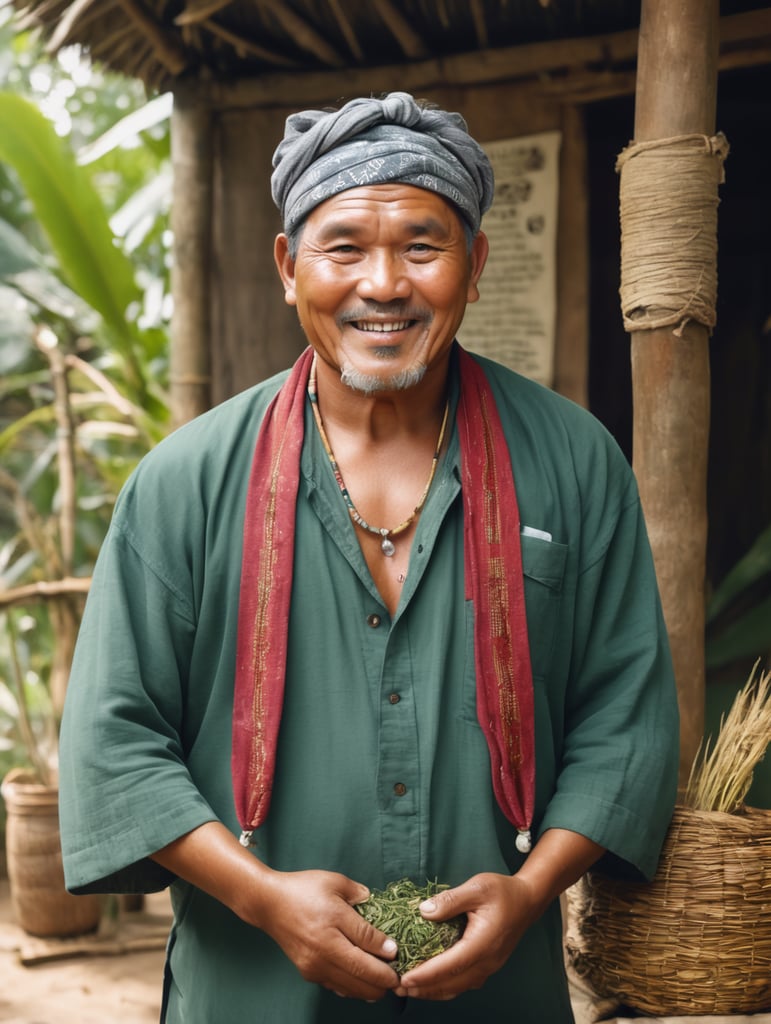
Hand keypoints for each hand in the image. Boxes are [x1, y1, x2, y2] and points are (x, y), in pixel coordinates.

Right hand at [255, 868, 399, 1000]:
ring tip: (385, 982)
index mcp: (332, 919)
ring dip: (372, 988)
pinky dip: (354, 989)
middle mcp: (324, 947)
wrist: (269, 904)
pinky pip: (337, 987)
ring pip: (351, 986)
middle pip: (362, 971)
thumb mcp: (334, 881)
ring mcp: (315, 964)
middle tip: (399, 977)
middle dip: (385, 978)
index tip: (398, 953)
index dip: (386, 949)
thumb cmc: (303, 889)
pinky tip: (364, 983)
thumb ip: (358, 893)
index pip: (366, 939)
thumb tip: (379, 906)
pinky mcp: (309, 973)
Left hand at [394, 872, 537, 1000]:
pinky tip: (430, 981)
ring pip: (458, 987)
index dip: (426, 974)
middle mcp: (487, 961)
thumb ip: (450, 900)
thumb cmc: (503, 892)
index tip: (405, 979)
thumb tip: (424, 911)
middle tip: (397, 987)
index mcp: (483, 943)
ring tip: (409, 988)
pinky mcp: (487, 965)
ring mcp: (488, 966)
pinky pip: (464, 983)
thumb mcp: (477, 887)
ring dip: (433, 990)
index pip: (450, 965)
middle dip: (424, 988)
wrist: (527, 900)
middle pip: (452, 983)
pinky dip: (445, 986)